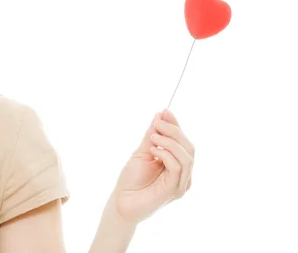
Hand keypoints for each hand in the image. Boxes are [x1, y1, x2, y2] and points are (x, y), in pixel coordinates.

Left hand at [110, 109, 194, 224]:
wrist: (122, 201)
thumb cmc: (131, 179)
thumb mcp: (142, 152)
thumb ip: (152, 135)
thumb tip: (160, 116)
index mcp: (176, 164)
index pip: (183, 141)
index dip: (176, 125)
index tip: (165, 111)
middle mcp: (182, 174)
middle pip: (189, 147)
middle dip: (174, 131)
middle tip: (158, 123)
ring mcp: (181, 183)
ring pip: (187, 156)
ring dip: (170, 142)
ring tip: (152, 138)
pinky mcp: (175, 190)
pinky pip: (177, 167)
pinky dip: (166, 154)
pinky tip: (153, 151)